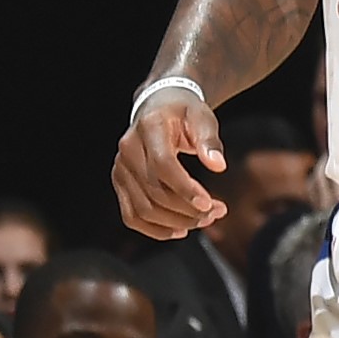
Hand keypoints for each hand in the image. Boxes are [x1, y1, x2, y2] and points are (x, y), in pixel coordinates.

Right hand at [114, 83, 231, 242]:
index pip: (162, 165)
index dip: (185, 189)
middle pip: (154, 191)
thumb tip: (217, 165)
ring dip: (176, 222)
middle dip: (187, 210)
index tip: (209, 203)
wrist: (158, 107)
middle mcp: (128, 149)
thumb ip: (209, 140)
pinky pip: (131, 216)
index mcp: (148, 128)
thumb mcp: (202, 116)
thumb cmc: (183, 111)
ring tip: (204, 220)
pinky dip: (155, 229)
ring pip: (143, 209)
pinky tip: (180, 231)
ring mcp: (121, 168)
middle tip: (216, 212)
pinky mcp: (120, 183)